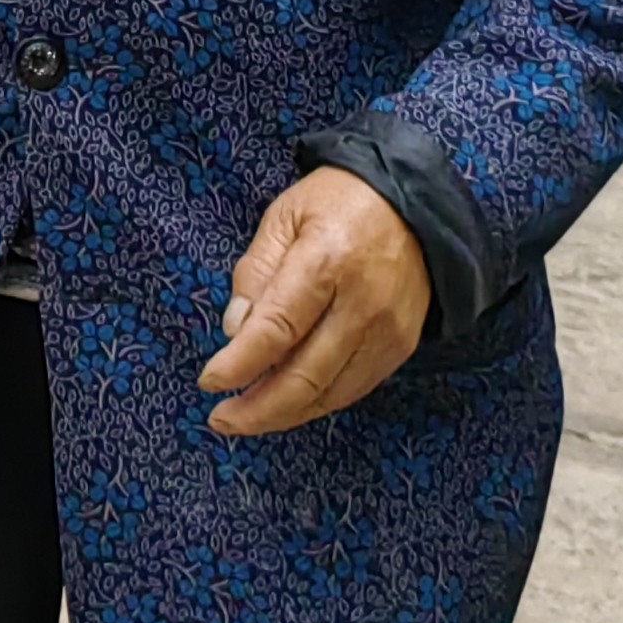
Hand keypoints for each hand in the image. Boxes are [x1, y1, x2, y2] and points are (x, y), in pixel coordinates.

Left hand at [197, 168, 428, 435]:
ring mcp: (388, 331)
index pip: (278, 329)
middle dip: (258, 408)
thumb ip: (256, 273)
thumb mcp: (283, 217)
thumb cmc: (338, 203)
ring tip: (247, 418)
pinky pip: (353, 389)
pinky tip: (288, 404)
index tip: (209, 381)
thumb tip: (235, 332)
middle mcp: (363, 303)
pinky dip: (317, 403)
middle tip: (222, 419)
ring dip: (285, 414)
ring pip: (330, 393)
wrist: (413, 205)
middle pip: (305, 375)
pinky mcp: (401, 346)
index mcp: (327, 261)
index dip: (241, 363)